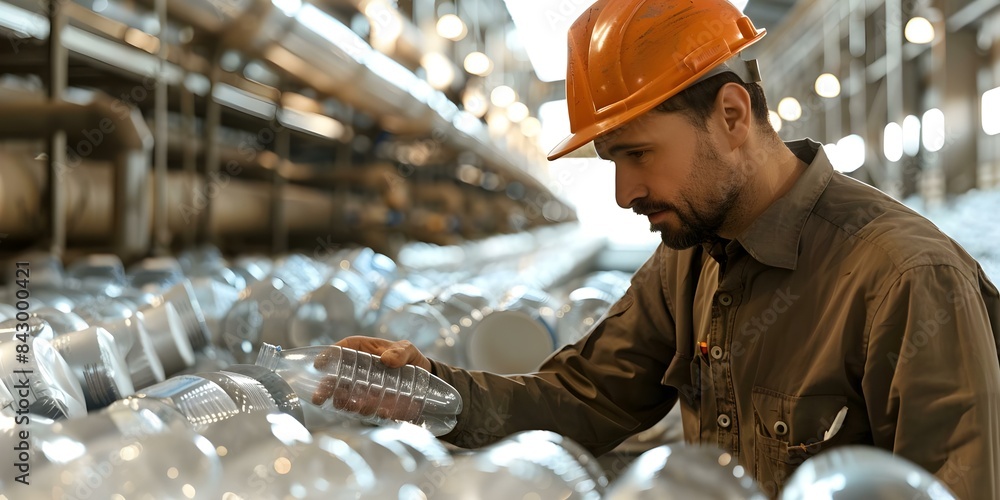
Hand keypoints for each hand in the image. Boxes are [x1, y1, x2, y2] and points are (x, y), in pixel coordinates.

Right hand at [309, 336, 431, 420]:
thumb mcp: (408, 350)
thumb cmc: (411, 358)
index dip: (328, 356)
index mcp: (362, 350)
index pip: (341, 349)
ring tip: (356, 407)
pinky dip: (369, 413)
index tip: (318, 365)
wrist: (426, 379)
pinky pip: (365, 410)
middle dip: (326, 388)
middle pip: (336, 378)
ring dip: (347, 404)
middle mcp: (358, 370)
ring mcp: (364, 389)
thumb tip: (387, 360)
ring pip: (347, 397)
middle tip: (319, 398)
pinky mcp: (373, 404)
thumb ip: (401, 352)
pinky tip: (381, 413)